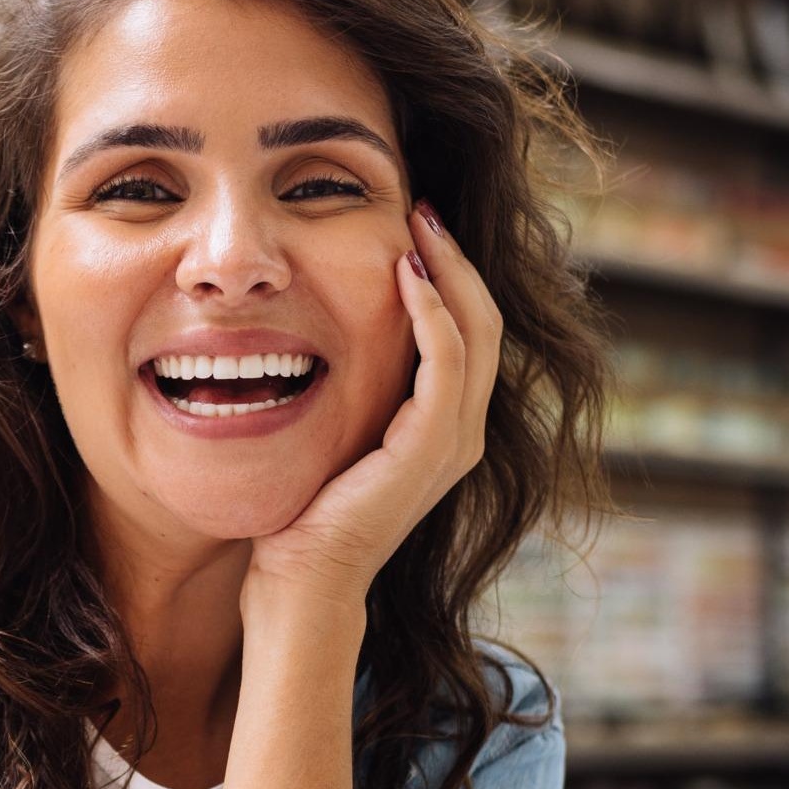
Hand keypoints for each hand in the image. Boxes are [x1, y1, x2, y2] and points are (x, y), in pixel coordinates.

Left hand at [247, 201, 502, 608]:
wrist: (302, 580)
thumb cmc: (307, 509)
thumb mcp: (339, 428)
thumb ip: (356, 386)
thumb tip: (323, 326)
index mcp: (446, 424)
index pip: (470, 329)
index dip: (451, 272)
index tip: (415, 225)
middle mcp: (463, 430)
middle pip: (486, 320)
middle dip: (457, 258)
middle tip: (424, 208)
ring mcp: (454, 441)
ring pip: (476, 331)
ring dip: (449, 270)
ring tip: (418, 225)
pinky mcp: (432, 448)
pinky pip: (445, 362)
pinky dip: (431, 312)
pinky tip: (404, 275)